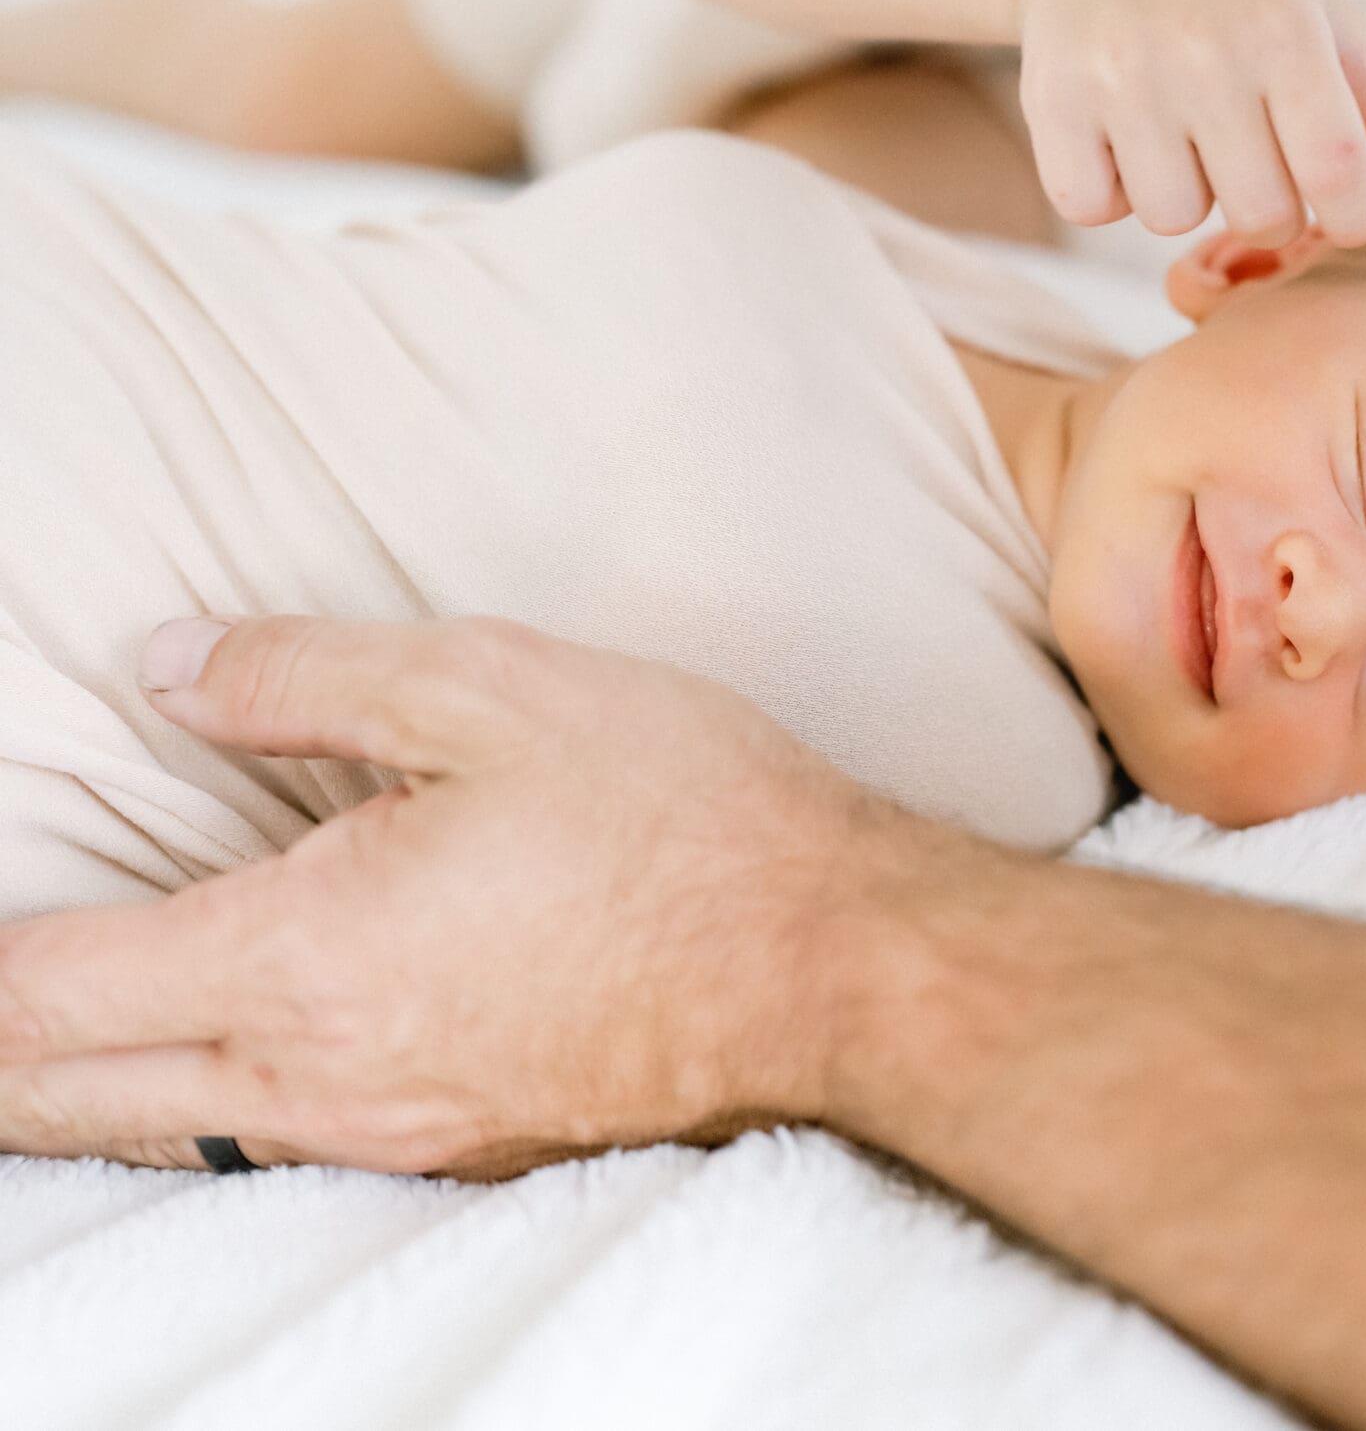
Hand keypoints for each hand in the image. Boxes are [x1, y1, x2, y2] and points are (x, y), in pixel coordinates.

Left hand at [0, 616, 907, 1178]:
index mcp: (303, 954)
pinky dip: (200, 1103)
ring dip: (83, 1085)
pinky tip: (229, 1042)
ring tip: (61, 1022)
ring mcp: (390, 1130)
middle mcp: (320, 1074)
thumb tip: (167, 664)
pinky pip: (277, 1144)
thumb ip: (306, 675)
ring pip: (163, 1138)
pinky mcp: (458, 1150)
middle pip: (63, 1102)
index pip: (40, 993)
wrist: (836, 962)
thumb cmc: (685, 816)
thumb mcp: (498, 689)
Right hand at [1015, 0, 1365, 248]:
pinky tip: (1118, 136)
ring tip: (1178, 131)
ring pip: (1169, 217)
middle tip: (1246, 150)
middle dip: (1262, 202)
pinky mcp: (1050, 99)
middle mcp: (1203, 49)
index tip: (1338, 203)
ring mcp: (1120, 75)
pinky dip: (1106, 190)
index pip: (1338, 176)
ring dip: (1181, 193)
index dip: (1347, 215)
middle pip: (1258, 213)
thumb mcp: (1330, 25)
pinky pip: (1091, 207)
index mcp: (1287, 30)